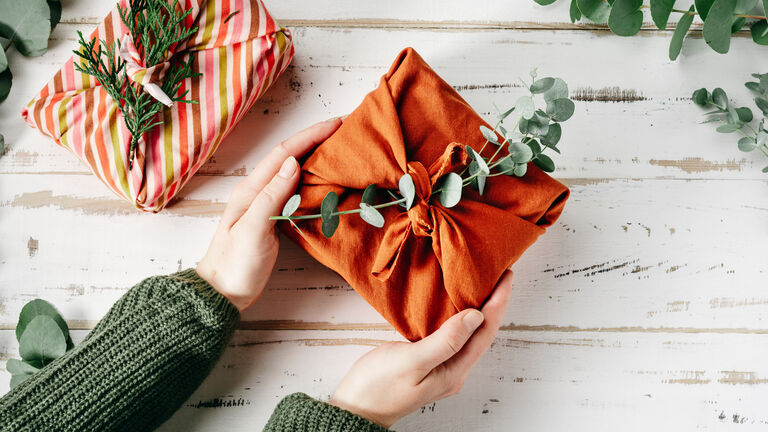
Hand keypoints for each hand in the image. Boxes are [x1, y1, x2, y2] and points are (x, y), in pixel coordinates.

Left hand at [197, 118, 342, 310]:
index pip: (284, 153)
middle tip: (345, 131)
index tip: (336, 124)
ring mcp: (265, 203)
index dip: (310, 136)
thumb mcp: (253, 230)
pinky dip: (313, 179)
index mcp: (251, 189)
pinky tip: (326, 180)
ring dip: (316, 157)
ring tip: (341, 149)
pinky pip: (296, 190)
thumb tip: (293, 163)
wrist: (222, 292)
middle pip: (290, 156)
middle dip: (316, 140)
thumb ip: (271, 196)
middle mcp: (258, 191)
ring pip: (294, 171)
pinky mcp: (273, 217)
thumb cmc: (234, 264)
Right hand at [329, 271, 512, 427]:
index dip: (498, 303)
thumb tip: (475, 317)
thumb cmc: (378, 387)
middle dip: (493, 303)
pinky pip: (450, 334)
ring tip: (481, 283)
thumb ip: (445, 341)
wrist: (355, 407)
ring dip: (477, 308)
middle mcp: (453, 370)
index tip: (505, 276)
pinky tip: (453, 304)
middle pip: (482, 332)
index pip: (486, 332)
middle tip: (497, 274)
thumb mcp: (412, 362)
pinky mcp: (428, 361)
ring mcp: (441, 366)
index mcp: (454, 371)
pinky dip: (457, 315)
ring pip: (467, 333)